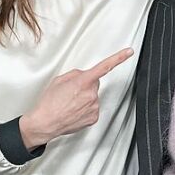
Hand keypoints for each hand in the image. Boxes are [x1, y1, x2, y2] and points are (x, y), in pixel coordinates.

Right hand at [19, 48, 133, 147]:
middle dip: (85, 85)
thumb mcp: (59, 80)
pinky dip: (85, 108)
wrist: (46, 123)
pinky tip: (74, 111)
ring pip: (93, 96)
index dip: (119, 58)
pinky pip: (92, 108)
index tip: (128, 52)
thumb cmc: (49, 103)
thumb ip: (75, 74)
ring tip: (70, 103)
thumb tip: (83, 75)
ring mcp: (94, 106)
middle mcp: (91, 94)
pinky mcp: (94, 117)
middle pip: (94, 83)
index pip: (105, 66)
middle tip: (71, 92)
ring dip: (84, 98)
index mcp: (82, 82)